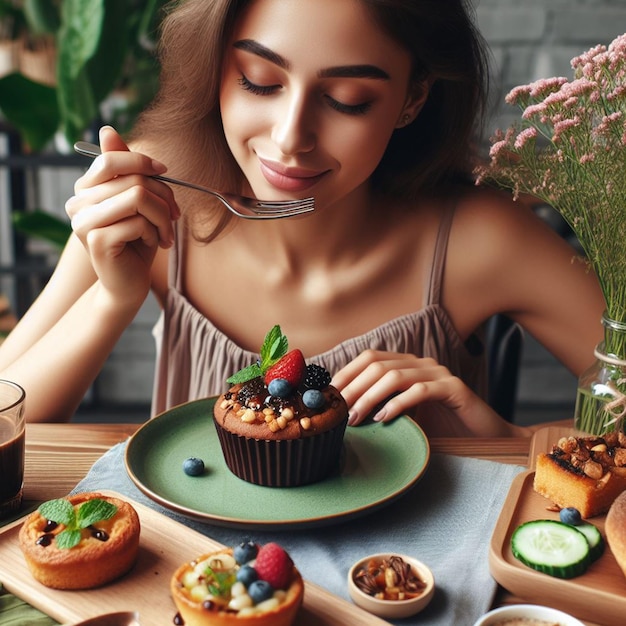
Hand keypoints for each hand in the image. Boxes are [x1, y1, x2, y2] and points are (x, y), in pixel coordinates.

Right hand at [65, 126, 179, 304]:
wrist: (129, 284)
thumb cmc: (137, 243)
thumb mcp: (137, 203)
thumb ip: (127, 171)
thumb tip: (107, 130)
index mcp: (86, 190)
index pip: (110, 158)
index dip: (142, 161)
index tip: (163, 173)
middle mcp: (78, 203)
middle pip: (132, 178)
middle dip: (164, 196)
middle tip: (174, 216)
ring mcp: (84, 222)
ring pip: (138, 197)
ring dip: (163, 216)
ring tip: (166, 233)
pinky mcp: (97, 241)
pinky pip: (138, 222)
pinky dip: (155, 232)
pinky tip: (155, 244)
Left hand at [332, 349, 519, 436]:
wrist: (485, 436)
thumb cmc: (441, 427)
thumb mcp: (403, 415)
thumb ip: (379, 407)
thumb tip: (343, 412)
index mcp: (408, 364)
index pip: (370, 358)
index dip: (346, 373)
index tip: (328, 395)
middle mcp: (422, 363)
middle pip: (378, 365)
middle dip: (353, 388)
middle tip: (339, 411)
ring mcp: (439, 374)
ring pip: (395, 375)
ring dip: (370, 397)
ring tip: (356, 418)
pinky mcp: (454, 389)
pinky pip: (420, 391)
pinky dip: (398, 403)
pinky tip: (384, 418)